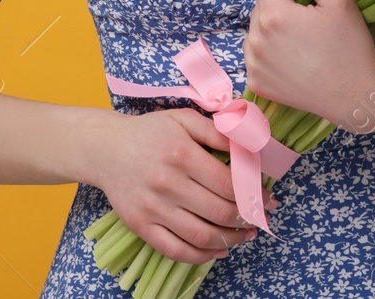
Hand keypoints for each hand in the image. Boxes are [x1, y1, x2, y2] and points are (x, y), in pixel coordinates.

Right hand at [89, 107, 278, 264]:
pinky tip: (217, 249)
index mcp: (181, 154)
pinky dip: (202, 256)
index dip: (256, 197)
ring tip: (244, 235)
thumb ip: (216, 132)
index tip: (270, 201)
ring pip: (203, 236)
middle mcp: (167, 183)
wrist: (105, 149)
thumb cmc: (149, 133)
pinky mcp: (141, 226)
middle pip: (220, 213)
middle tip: (260, 219)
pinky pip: (176, 250)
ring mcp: (153, 208)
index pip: (229, 185)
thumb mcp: (182, 119)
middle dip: (248, 219)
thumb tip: (250, 149)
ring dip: (232, 240)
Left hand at [245, 0, 374, 126]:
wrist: (359, 99)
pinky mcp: (256, 82)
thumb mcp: (338, 1)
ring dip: (272, 22)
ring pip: (257, 28)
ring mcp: (253, 63)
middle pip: (261, 4)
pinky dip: (268, 47)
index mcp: (274, 15)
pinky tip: (293, 54)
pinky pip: (256, 53)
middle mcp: (255, 39)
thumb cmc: (353, 47)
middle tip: (306, 4)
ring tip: (301, 32)